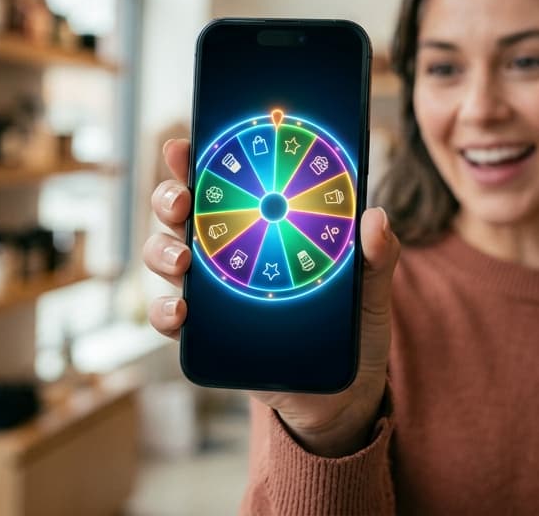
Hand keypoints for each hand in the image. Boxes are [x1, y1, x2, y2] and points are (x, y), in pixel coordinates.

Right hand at [144, 138, 399, 456]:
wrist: (343, 393)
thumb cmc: (352, 326)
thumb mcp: (370, 287)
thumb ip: (377, 255)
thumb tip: (376, 218)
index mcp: (263, 222)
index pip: (223, 180)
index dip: (195, 159)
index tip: (182, 146)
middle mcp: (229, 248)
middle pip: (182, 212)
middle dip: (170, 197)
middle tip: (181, 200)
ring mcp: (213, 290)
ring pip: (166, 257)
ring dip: (162, 251)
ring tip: (182, 259)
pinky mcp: (207, 333)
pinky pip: (171, 317)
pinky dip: (165, 312)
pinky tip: (180, 311)